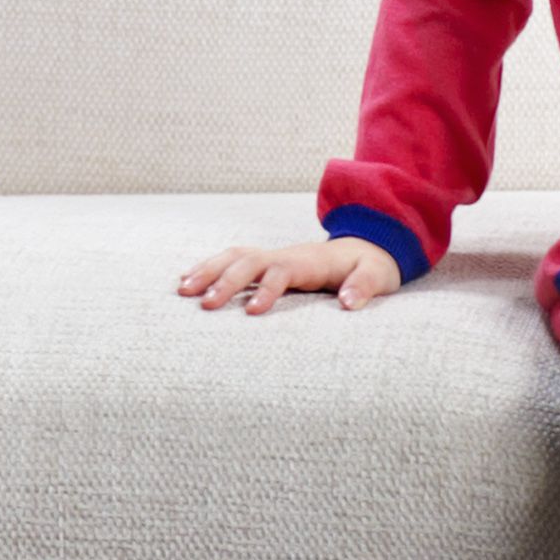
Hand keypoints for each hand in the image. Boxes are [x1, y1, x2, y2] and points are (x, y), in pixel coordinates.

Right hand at [176, 235, 401, 314]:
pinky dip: (208, 267)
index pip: (282, 271)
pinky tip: (186, 280)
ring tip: (182, 289)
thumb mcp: (377, 276)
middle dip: (225, 281)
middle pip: (249, 261)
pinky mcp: (266, 263)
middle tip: (204, 305)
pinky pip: (231, 260)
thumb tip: (347, 303)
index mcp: (310, 262)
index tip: (251, 312)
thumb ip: (363, 287)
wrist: (367, 247)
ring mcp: (273, 257)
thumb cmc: (370, 267)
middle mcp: (285, 255)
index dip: (266, 289)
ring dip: (207, 271)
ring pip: (234, 257)